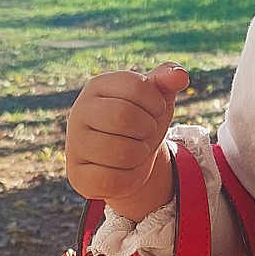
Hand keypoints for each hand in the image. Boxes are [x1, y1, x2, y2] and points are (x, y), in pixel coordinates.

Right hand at [65, 63, 190, 217]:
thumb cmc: (142, 120)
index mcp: (98, 86)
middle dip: (148, 129)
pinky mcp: (76, 175)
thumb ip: (167, 80)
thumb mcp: (156, 97)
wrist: (129, 158)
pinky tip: (124, 170)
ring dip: (141, 154)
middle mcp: (79, 111)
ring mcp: (74, 144)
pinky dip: (129, 178)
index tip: (154, 111)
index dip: (156, 104)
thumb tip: (180, 75)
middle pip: (125, 117)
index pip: (136, 86)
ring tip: (134, 150)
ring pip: (121, 152)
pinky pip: (112, 180)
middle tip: (145, 133)